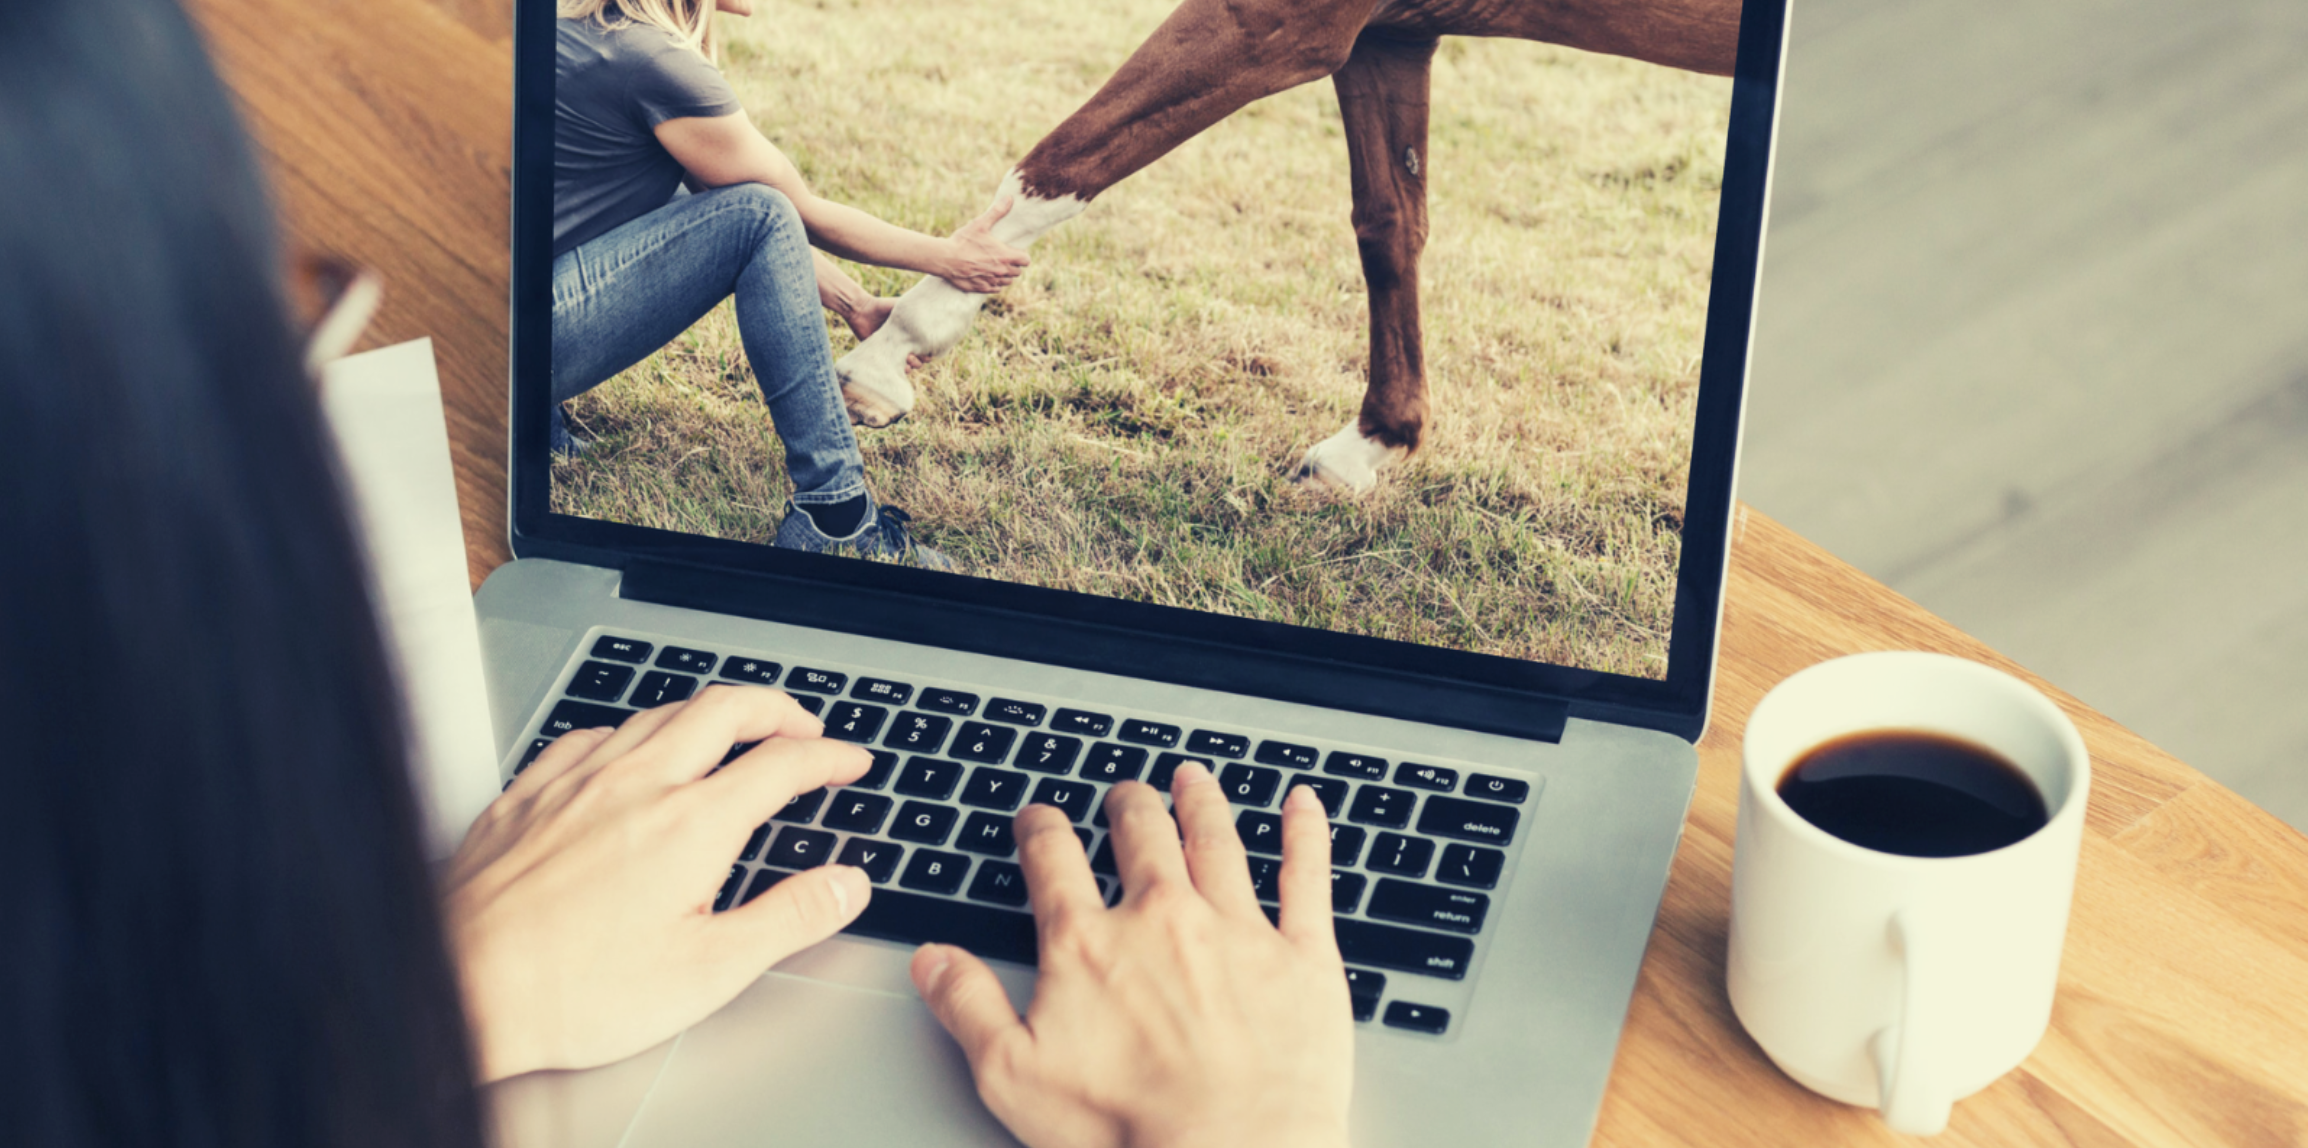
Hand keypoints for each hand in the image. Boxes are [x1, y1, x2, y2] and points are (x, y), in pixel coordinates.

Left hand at [444, 685, 872, 1081]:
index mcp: (691, 824)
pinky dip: (631, 731)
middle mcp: (637, 784)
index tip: (848, 762)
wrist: (462, 988)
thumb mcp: (707, 971)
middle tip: (801, 725)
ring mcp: (577, 780)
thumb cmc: (572, 990)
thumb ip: (788, 919)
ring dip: (708, 711)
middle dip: (777, 708)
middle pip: (725, 709)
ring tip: (729, 728)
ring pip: (658, 712)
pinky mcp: (528, 792)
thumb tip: (844, 886)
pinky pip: (590, 733)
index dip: (829, 756)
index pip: (783, 763)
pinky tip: (627, 751)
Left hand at [843, 296, 928, 369]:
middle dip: (920, 359)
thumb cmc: (883, 307)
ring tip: (907, 358)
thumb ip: (918, 312)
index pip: (927, 347)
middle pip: (921, 359)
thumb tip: (934, 311)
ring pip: (911, 366)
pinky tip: (902, 366)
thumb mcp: (903, 307)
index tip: (925, 347)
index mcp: (912, 335)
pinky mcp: (884, 357)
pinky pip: (896, 369)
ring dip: (912, 365)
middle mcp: (905, 344)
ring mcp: (895, 352)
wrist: (863, 311)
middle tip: (912, 354)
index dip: (929, 350)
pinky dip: (902, 369)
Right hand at [911, 764, 1354, 1147]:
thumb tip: (933, 959)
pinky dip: (1305, 832)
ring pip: (1217, 840)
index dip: (1040, 830)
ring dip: (1201, 802)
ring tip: (1193, 779)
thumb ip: (968, 1007)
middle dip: (1127, 806)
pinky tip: (1303, 805)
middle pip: (1141, 835)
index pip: (1053, 860)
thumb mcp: (1012, 1076)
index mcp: (1090, 943)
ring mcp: (1238, 930)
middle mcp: (1163, 918)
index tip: (1038, 819)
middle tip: (1124, 794)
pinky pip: (1307, 875)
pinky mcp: (1303, 956)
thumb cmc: (1127, 1131)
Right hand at [940, 197, 1031, 292]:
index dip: (1022, 256)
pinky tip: (987, 275)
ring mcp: (992, 281)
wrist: (944, 258)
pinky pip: (996, 289)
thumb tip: (1009, 198)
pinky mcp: (981, 288)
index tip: (1016, 252)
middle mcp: (1001, 271)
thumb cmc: (962, 241)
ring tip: (995, 266)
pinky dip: (994, 283)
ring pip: (1007, 281)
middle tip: (1003, 257)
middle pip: (1018, 272)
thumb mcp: (980, 224)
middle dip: (1013, 265)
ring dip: (1004, 275)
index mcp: (1005, 256)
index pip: (1026, 261)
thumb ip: (996, 212)